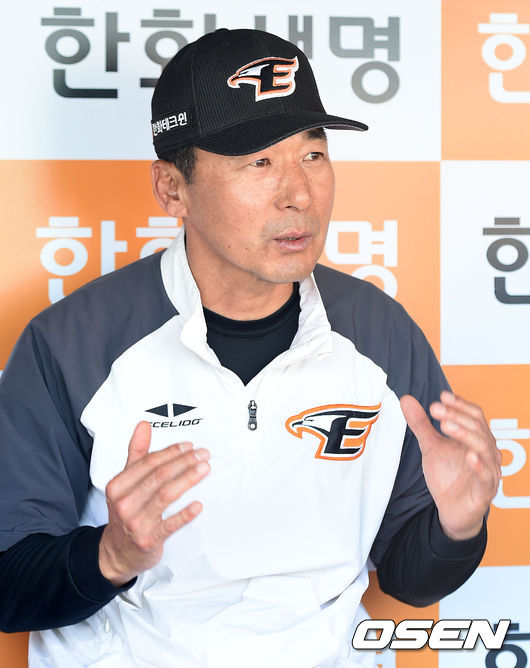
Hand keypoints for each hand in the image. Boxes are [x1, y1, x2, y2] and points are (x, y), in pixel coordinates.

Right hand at [99, 421, 209, 585]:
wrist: (116, 552)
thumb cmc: (125, 512)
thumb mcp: (125, 483)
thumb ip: (136, 453)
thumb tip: (143, 426)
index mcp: (118, 486)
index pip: (148, 462)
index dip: (171, 452)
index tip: (188, 446)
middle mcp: (125, 503)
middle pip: (159, 476)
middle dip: (184, 462)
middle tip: (203, 454)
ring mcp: (136, 523)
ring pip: (166, 495)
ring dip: (188, 479)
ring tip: (204, 469)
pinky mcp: (148, 540)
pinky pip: (170, 525)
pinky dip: (185, 514)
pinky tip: (198, 505)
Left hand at [400, 391, 500, 540]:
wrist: (452, 511)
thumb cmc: (448, 475)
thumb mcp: (430, 447)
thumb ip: (421, 424)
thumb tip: (406, 399)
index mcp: (476, 437)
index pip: (474, 415)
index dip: (460, 405)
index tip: (442, 396)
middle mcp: (487, 451)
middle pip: (478, 427)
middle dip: (456, 416)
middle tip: (435, 410)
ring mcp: (489, 471)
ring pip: (484, 448)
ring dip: (465, 434)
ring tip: (446, 426)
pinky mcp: (485, 491)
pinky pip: (486, 477)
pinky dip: (479, 466)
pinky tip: (469, 456)